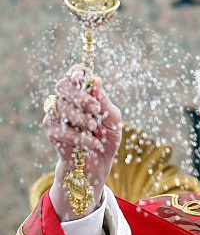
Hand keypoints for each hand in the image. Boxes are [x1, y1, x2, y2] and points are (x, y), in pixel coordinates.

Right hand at [43, 64, 121, 220]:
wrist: (99, 162)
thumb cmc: (107, 137)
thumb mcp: (113, 119)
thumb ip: (104, 102)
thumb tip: (96, 81)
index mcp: (83, 94)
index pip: (75, 75)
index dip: (76, 72)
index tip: (81, 77)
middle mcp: (67, 101)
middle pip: (63, 86)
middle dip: (80, 96)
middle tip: (95, 108)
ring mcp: (56, 115)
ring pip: (62, 107)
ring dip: (82, 118)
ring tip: (95, 128)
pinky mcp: (52, 131)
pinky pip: (62, 129)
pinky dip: (80, 137)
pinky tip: (93, 143)